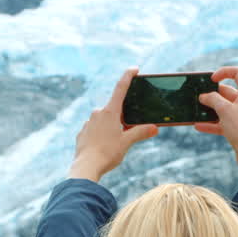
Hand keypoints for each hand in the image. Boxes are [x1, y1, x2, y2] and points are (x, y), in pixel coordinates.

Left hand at [68, 68, 158, 182]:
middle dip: (122, 116)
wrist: (85, 167)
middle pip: (114, 109)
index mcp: (110, 112)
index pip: (120, 88)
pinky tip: (104, 147)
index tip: (134, 69)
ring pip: (104, 120)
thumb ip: (140, 132)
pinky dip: (102, 135)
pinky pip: (95, 129)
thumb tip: (154, 127)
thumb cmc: (107, 153)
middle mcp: (97, 113)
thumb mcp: (127, 142)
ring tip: (115, 144)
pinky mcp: (82, 132)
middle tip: (127, 130)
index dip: (128, 76)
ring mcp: (88, 122)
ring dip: (112, 127)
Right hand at [195, 66, 237, 178]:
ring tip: (196, 111)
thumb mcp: (224, 110)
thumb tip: (204, 96)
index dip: (224, 72)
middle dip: (212, 95)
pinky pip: (223, 121)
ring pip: (224, 108)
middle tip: (199, 98)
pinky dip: (212, 123)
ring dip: (210, 109)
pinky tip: (198, 126)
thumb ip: (212, 99)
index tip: (211, 79)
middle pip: (227, 92)